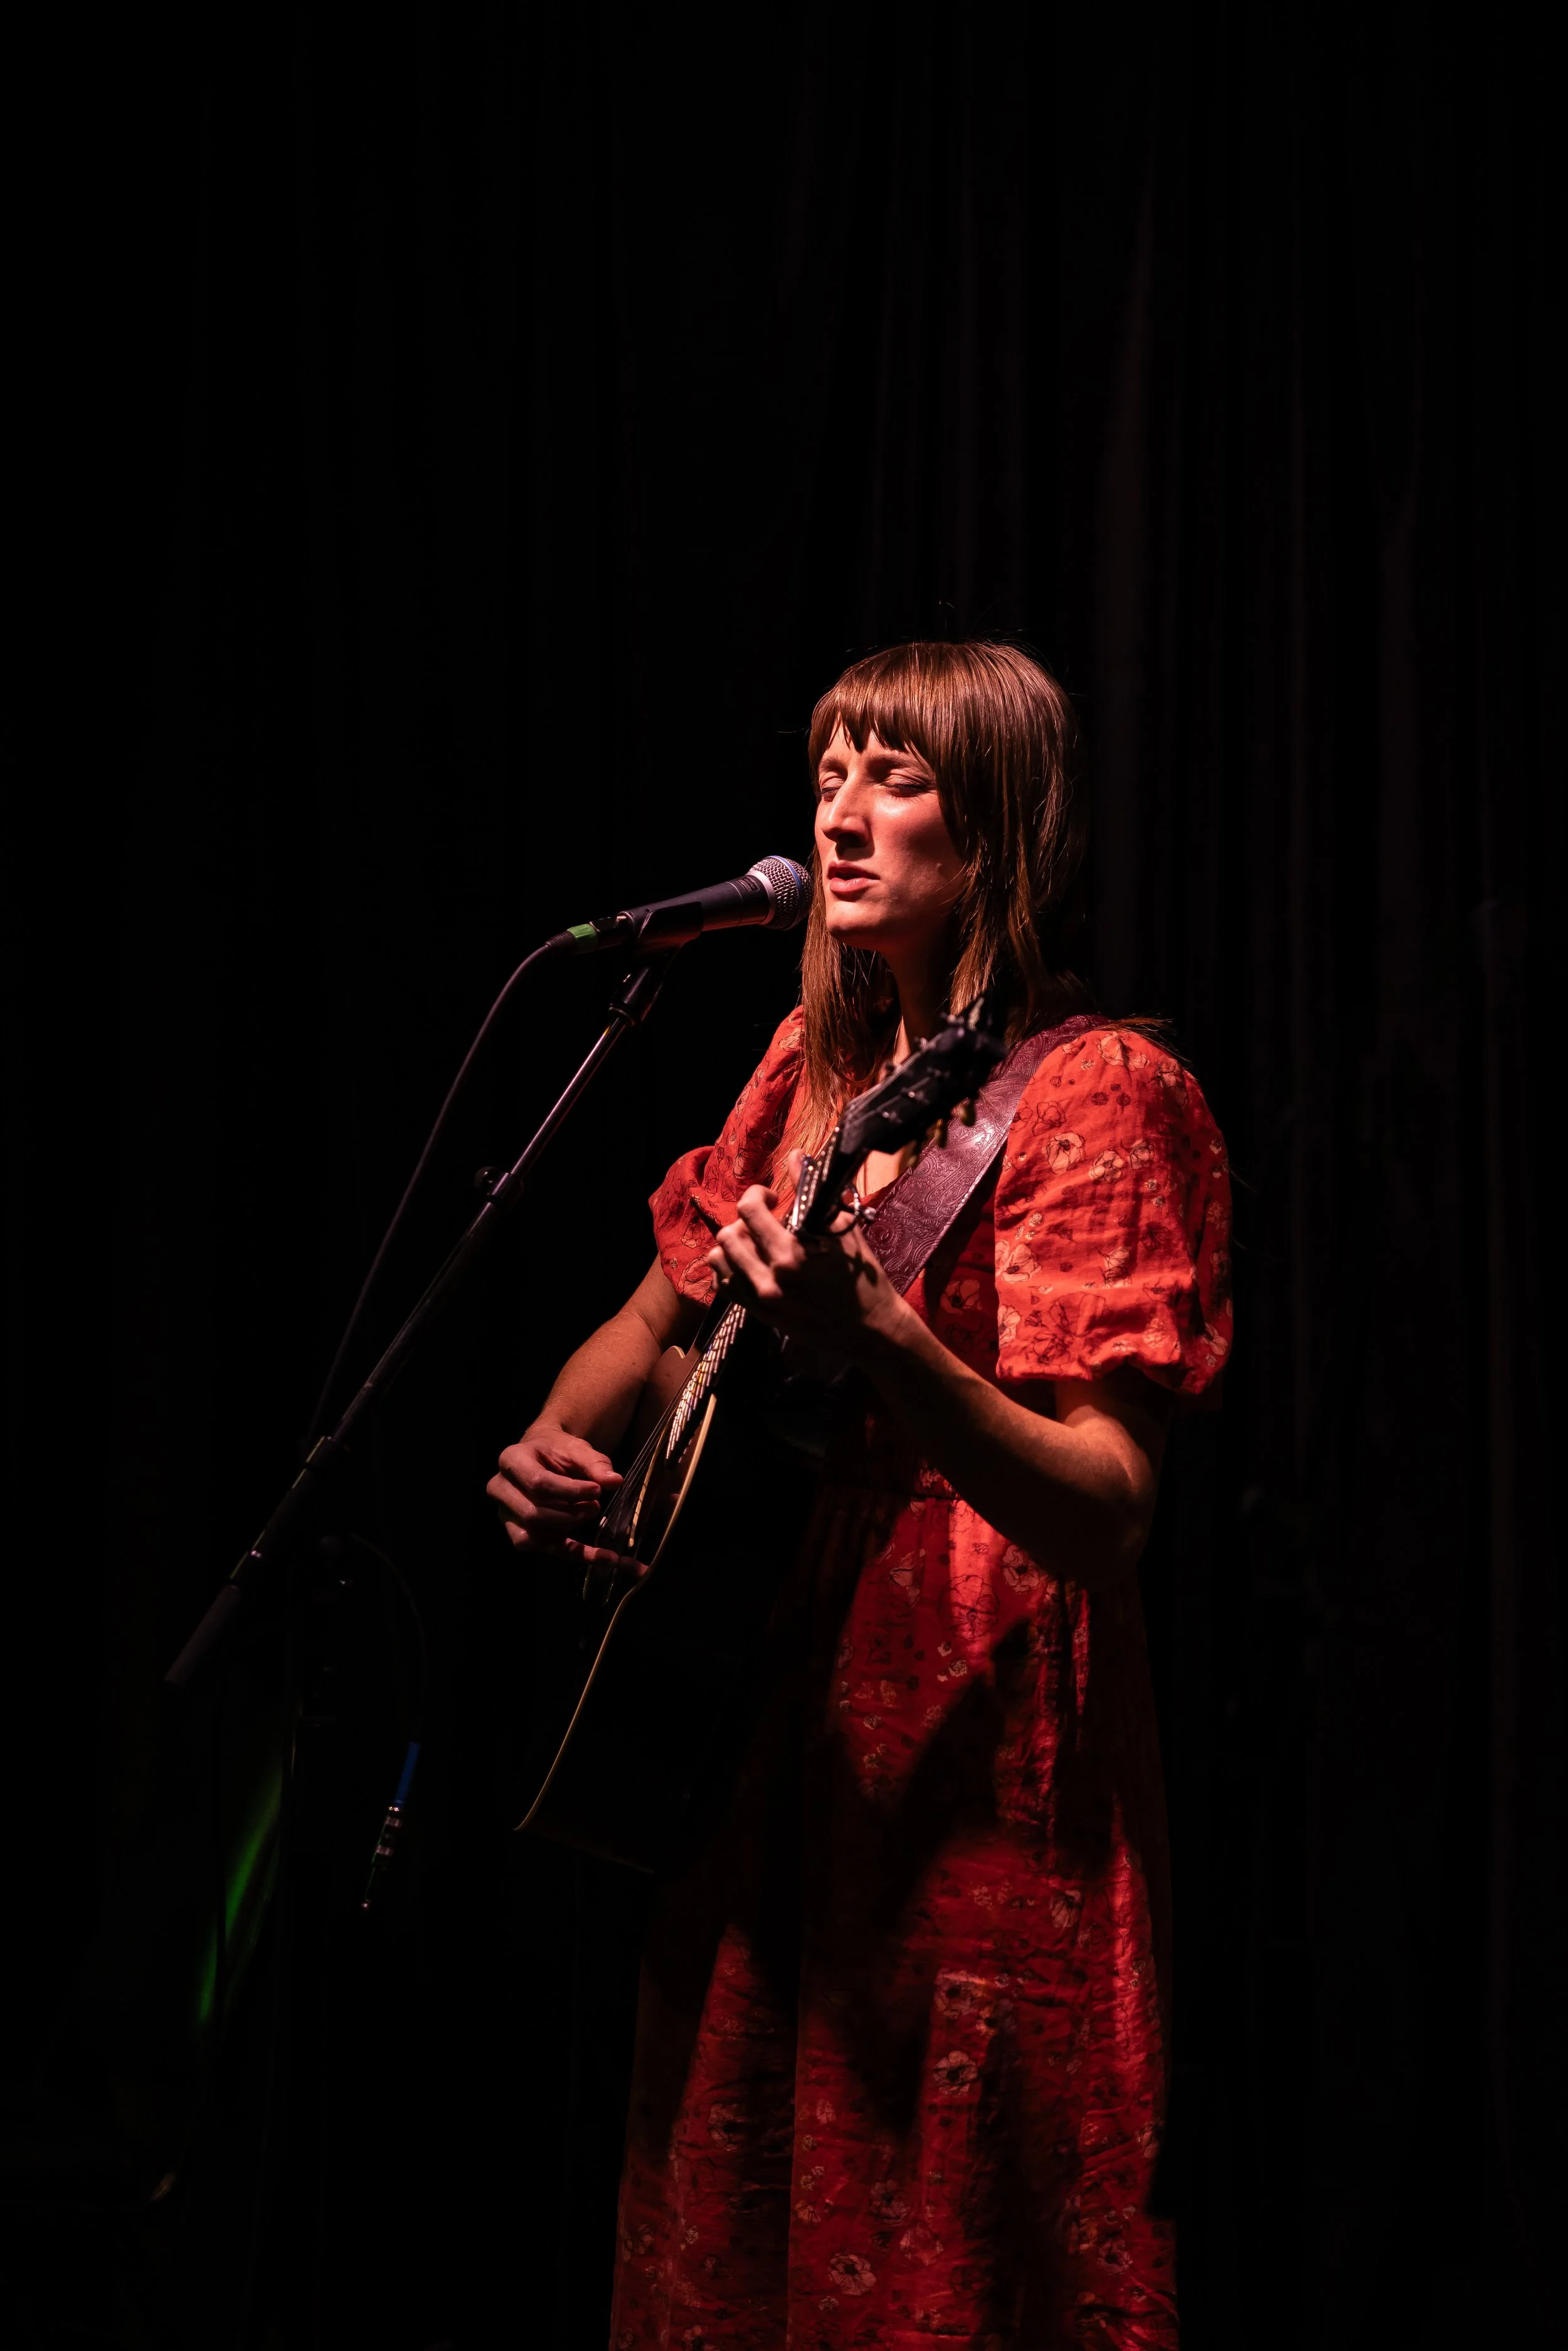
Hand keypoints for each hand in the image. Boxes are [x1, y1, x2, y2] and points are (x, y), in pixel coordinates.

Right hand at [487, 1422, 622, 1561]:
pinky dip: (574, 1554)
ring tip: (588, 1514)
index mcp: (511, 1460)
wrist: (542, 1456)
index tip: (597, 1491)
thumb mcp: (576, 1448)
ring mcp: (505, 1514)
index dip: (570, 1491)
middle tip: (595, 1507)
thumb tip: (615, 1481)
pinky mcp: (518, 1532)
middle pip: (532, 1513)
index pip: (537, 1483)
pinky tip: (602, 1556)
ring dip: (565, 1531)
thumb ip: (594, 1463)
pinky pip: (543, 1550)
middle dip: (569, 1515)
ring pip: (532, 1536)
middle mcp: (500, 1489)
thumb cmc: (557, 1450)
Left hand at [705, 1151, 914, 1360]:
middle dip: (745, 1220)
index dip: (758, 1195)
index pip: (749, 1210)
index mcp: (791, 1253)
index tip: (774, 1199)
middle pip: (728, 1234)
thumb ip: (813, 1192)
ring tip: (755, 1244)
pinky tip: (749, 1265)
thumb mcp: (842, 1229)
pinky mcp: (760, 1315)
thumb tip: (795, 1157)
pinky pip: (725, 1286)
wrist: (870, 1329)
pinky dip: (729, 1270)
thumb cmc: (862, 1278)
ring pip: (719, 1260)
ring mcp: (762, 1299)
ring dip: (733, 1245)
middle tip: (766, 1223)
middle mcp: (770, 1277)